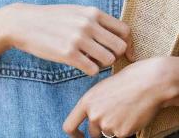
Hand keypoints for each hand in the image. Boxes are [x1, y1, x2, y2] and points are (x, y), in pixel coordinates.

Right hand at [1, 3, 132, 75]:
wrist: (24, 22)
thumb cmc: (50, 17)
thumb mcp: (74, 11)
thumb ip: (94, 19)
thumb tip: (113, 34)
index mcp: (92, 12)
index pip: (124, 30)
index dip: (128, 44)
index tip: (125, 53)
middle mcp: (88, 24)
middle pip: (120, 47)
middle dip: (115, 55)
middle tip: (103, 57)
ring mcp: (78, 39)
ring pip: (108, 60)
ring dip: (101, 64)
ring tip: (90, 60)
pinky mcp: (68, 54)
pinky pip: (92, 69)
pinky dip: (89, 70)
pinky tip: (79, 64)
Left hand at [63, 57, 178, 137]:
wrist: (146, 83)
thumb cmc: (124, 82)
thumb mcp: (101, 89)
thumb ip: (92, 105)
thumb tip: (91, 118)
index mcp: (86, 102)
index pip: (69, 126)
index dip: (74, 134)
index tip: (79, 136)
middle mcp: (94, 115)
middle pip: (92, 132)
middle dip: (100, 128)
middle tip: (114, 115)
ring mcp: (107, 125)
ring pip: (107, 134)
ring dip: (114, 127)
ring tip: (123, 110)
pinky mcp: (122, 133)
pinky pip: (121, 135)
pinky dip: (126, 129)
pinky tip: (131, 114)